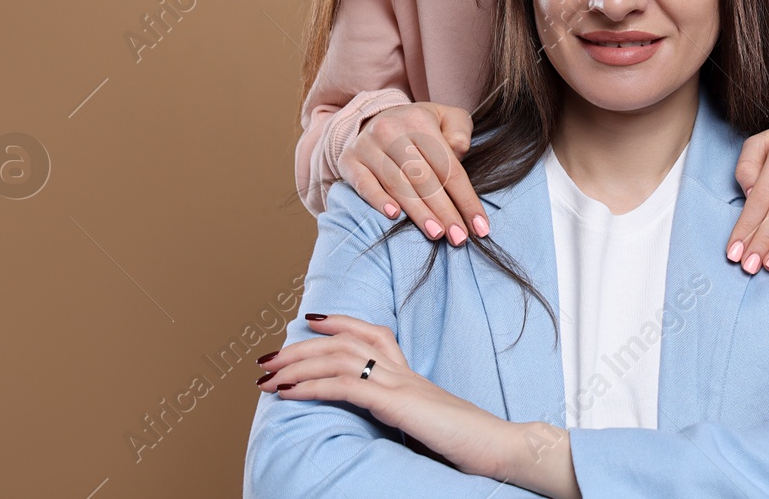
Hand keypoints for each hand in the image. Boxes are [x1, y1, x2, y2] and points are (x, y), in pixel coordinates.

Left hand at [257, 314, 515, 478]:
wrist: (500, 447)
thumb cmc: (470, 444)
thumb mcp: (428, 425)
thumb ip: (405, 416)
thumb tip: (386, 422)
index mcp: (411, 375)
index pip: (373, 333)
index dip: (340, 322)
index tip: (311, 321)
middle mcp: (404, 372)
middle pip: (346, 342)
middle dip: (301, 347)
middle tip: (268, 357)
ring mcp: (401, 385)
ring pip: (340, 358)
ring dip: (297, 365)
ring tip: (267, 375)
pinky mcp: (397, 403)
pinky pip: (345, 386)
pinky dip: (310, 387)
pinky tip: (288, 393)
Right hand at [340, 102, 488, 245]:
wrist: (378, 117)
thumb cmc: (421, 126)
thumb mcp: (448, 118)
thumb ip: (460, 131)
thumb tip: (459, 150)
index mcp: (418, 120)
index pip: (448, 165)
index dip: (466, 198)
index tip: (480, 226)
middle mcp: (390, 130)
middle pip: (423, 178)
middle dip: (445, 211)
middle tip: (459, 238)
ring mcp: (367, 146)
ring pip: (397, 185)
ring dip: (418, 213)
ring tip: (437, 234)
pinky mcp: (349, 161)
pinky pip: (364, 184)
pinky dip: (378, 201)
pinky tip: (394, 217)